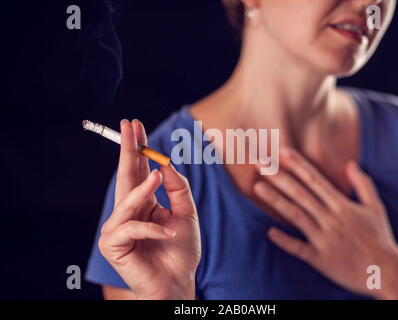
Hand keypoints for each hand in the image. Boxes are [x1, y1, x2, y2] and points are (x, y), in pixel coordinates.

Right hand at [98, 119, 200, 299]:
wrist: (177, 282)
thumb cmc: (180, 250)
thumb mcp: (186, 213)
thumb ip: (178, 188)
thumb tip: (166, 163)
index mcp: (143, 202)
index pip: (138, 170)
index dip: (137, 148)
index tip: (135, 125)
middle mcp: (128, 211)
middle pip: (126, 175)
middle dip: (128, 149)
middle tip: (128, 125)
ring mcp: (117, 227)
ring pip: (127, 200)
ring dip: (143, 188)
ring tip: (158, 175)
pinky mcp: (112, 244)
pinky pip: (132, 228)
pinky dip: (152, 229)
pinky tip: (168, 231)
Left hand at [254, 145, 397, 298]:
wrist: (388, 273)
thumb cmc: (380, 238)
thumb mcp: (376, 208)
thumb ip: (363, 184)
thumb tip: (350, 163)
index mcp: (342, 205)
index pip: (315, 180)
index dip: (298, 165)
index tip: (282, 151)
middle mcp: (331, 219)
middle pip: (301, 193)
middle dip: (280, 177)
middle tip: (260, 164)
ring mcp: (325, 239)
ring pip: (296, 215)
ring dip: (276, 201)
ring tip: (258, 187)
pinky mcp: (321, 259)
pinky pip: (299, 248)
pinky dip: (285, 240)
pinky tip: (270, 231)